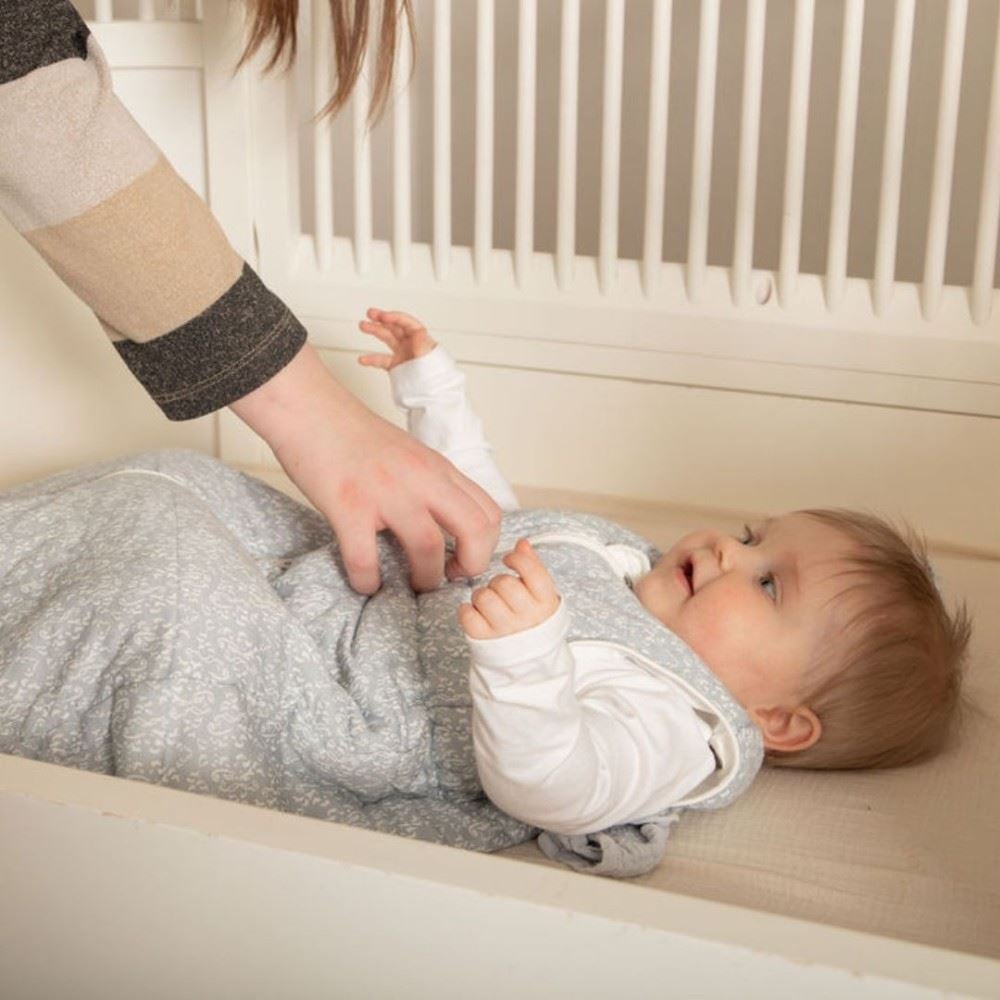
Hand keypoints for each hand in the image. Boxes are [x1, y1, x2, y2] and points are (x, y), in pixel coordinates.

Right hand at [230, 344, 501, 593]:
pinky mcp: (348, 506)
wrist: (308, 407)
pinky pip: (366, 560)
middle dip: (471, 566)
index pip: (489, 512)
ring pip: (429, 549)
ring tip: (412, 586)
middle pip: (475, 529)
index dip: (485, 546)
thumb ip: (430, 485)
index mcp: (438, 468)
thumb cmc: (354, 435)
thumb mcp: (410, 454)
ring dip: (426, 579)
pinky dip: (368, 581)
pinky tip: (364, 583)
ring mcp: (386, 492)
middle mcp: (421, 479)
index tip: (464, 559)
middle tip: (449, 577)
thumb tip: (444, 526)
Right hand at [357, 308, 436, 369]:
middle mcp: (410, 343)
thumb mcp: (429, 357)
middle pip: (394, 327)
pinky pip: (381, 359)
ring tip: (362, 325)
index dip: (394, 317)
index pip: (406, 322)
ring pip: (386, 338)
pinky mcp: (396, 366)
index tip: (382, 316)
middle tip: (370, 313)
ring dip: (374, 330)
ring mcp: (402, 354)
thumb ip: (422, 344)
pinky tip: (363, 359)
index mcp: (420, 338)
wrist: (432, 393)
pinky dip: (371, 359)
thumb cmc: (435, 374)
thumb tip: (420, 330)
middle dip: (381, 319)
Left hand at [458, 539, 560, 639]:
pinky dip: (467, 611)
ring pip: (483, 596)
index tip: (509, 560)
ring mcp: (505, 630)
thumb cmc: (534, 623)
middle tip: (501, 592)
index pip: (531, 570)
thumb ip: (534, 567)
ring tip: (489, 605)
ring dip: (481, 596)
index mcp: (546, 603)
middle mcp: (527, 617)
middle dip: (498, 582)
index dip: (516, 559)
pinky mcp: (484, 640)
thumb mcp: (542, 596)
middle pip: (504, 583)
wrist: (529, 664)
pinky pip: (467, 614)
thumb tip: (523, 543)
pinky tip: (477, 615)